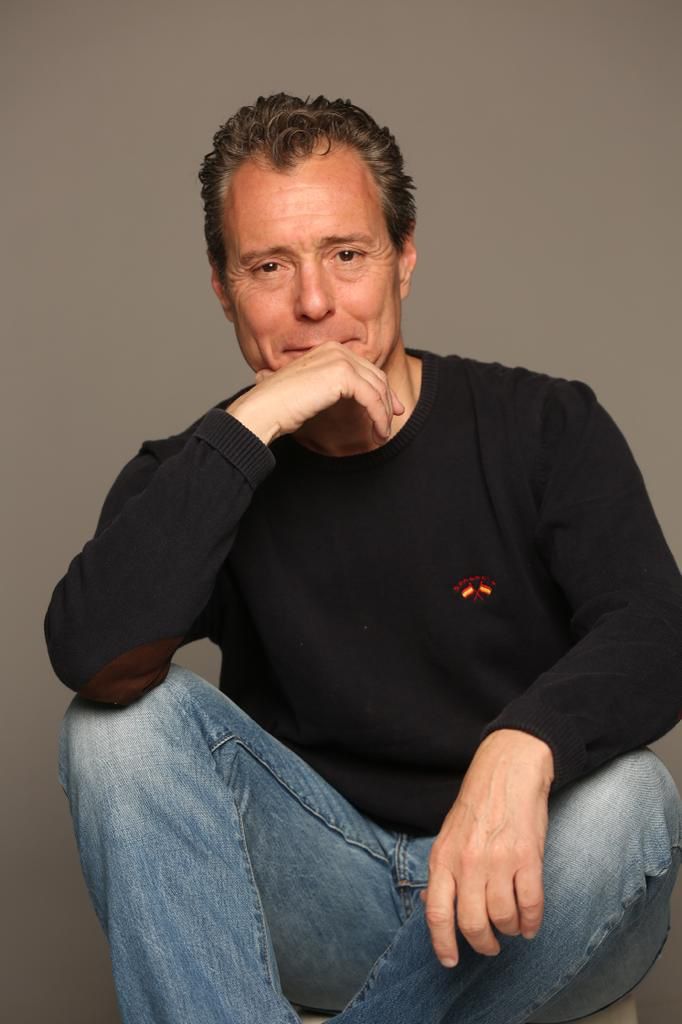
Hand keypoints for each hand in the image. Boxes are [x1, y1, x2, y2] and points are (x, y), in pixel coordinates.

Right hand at [225, 341, 403, 444]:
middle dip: (388, 400)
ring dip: (383, 414)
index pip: (364, 368)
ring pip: (377, 388)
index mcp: (327, 349)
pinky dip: (379, 417)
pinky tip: (378, 433)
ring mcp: (340, 360)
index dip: (380, 389)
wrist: (264, 409)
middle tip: (393, 420)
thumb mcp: (309, 391)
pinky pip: (372, 398)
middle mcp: (336, 350)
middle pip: (375, 375)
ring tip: (382, 434)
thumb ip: (328, 388)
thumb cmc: (278, 406)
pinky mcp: (344, 376)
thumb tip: (346, 394)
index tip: (388, 409)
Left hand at [421, 729, 553, 967]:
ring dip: (510, 930)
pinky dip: (532, 922)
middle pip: (473, 924)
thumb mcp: (448, 835)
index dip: (442, 944)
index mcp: (443, 858)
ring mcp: (498, 861)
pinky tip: (531, 923)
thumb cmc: (478, 804)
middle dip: (483, 943)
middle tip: (490, 945)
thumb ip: (444, 870)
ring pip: (504, 919)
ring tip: (512, 925)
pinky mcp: (528, 858)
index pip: (437, 913)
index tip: (450, 961)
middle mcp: (468, 863)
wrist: (507, 770)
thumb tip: (436, 906)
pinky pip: (530, 906)